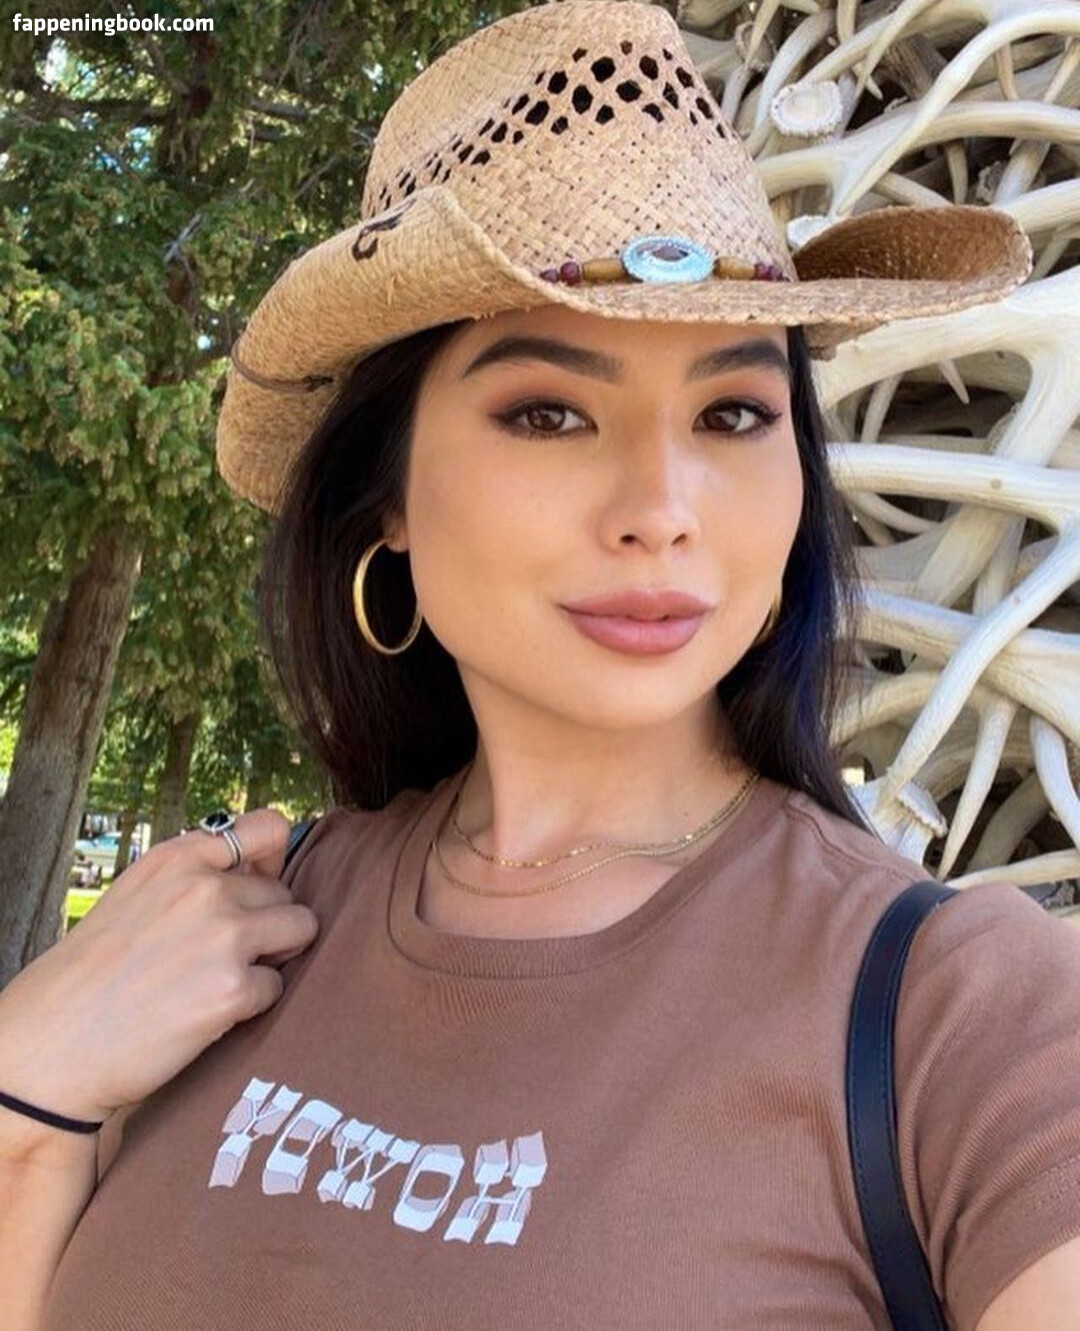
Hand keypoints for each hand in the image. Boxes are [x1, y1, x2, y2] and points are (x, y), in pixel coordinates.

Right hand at [0, 809, 319, 1127]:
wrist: (51, 1047)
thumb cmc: (89, 977)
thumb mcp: (137, 897)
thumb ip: (194, 880)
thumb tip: (261, 876)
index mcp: (178, 858)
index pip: (267, 827)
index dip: (275, 860)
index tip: (263, 885)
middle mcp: (205, 887)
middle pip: (286, 892)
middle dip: (268, 923)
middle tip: (224, 956)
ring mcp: (223, 936)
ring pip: (299, 930)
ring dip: (274, 956)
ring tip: (226, 978)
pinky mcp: (232, 989)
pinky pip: (278, 986)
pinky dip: (254, 1003)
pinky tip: (210, 1013)